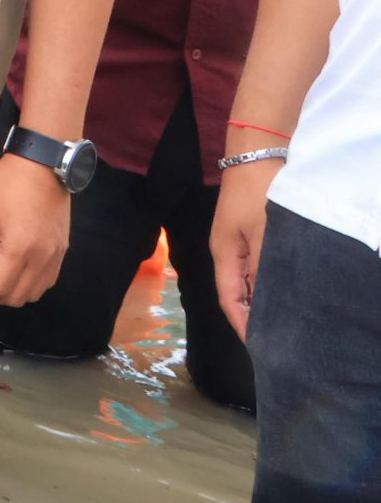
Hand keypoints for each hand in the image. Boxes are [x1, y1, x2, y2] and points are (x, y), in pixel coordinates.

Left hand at [0, 153, 70, 304]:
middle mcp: (43, 258)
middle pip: (16, 298)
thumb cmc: (7, 183)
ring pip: (33, 294)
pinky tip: (14, 263)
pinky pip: (46, 281)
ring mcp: (56, 256)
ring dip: (11, 289)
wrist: (44, 165)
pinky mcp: (63, 251)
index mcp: (20, 248)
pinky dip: (28, 282)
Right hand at [209, 156, 279, 339]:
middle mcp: (226, 252)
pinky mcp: (247, 234)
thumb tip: (266, 303)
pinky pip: (253, 268)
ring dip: (259, 301)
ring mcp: (236, 242)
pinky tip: (280, 290)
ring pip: (246, 281)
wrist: (255, 154)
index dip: (241, 325)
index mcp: (223, 254)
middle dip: (250, 318)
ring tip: (280, 321)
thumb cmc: (258, 194)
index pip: (229, 299)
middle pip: (235, 293)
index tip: (258, 348)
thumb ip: (264, 269)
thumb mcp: (265, 233)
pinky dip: (264, 283)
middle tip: (274, 341)